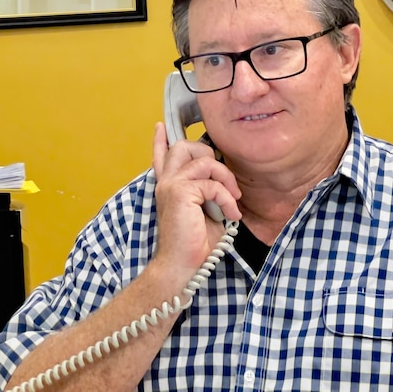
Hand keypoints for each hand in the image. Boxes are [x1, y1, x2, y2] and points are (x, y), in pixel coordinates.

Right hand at [151, 123, 241, 274]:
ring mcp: (170, 185)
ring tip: (232, 199)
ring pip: (202, 159)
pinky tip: (230, 213)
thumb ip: (208, 192)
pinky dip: (227, 197)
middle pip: (183, 146)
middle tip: (223, 181)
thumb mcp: (205, 212)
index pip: (161, 157)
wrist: (182, 266)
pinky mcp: (179, 192)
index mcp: (169, 187)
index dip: (161, 141)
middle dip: (209, 154)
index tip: (160, 127)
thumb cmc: (194, 244)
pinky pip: (212, 182)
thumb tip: (225, 183)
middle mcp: (166, 183)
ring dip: (225, 178)